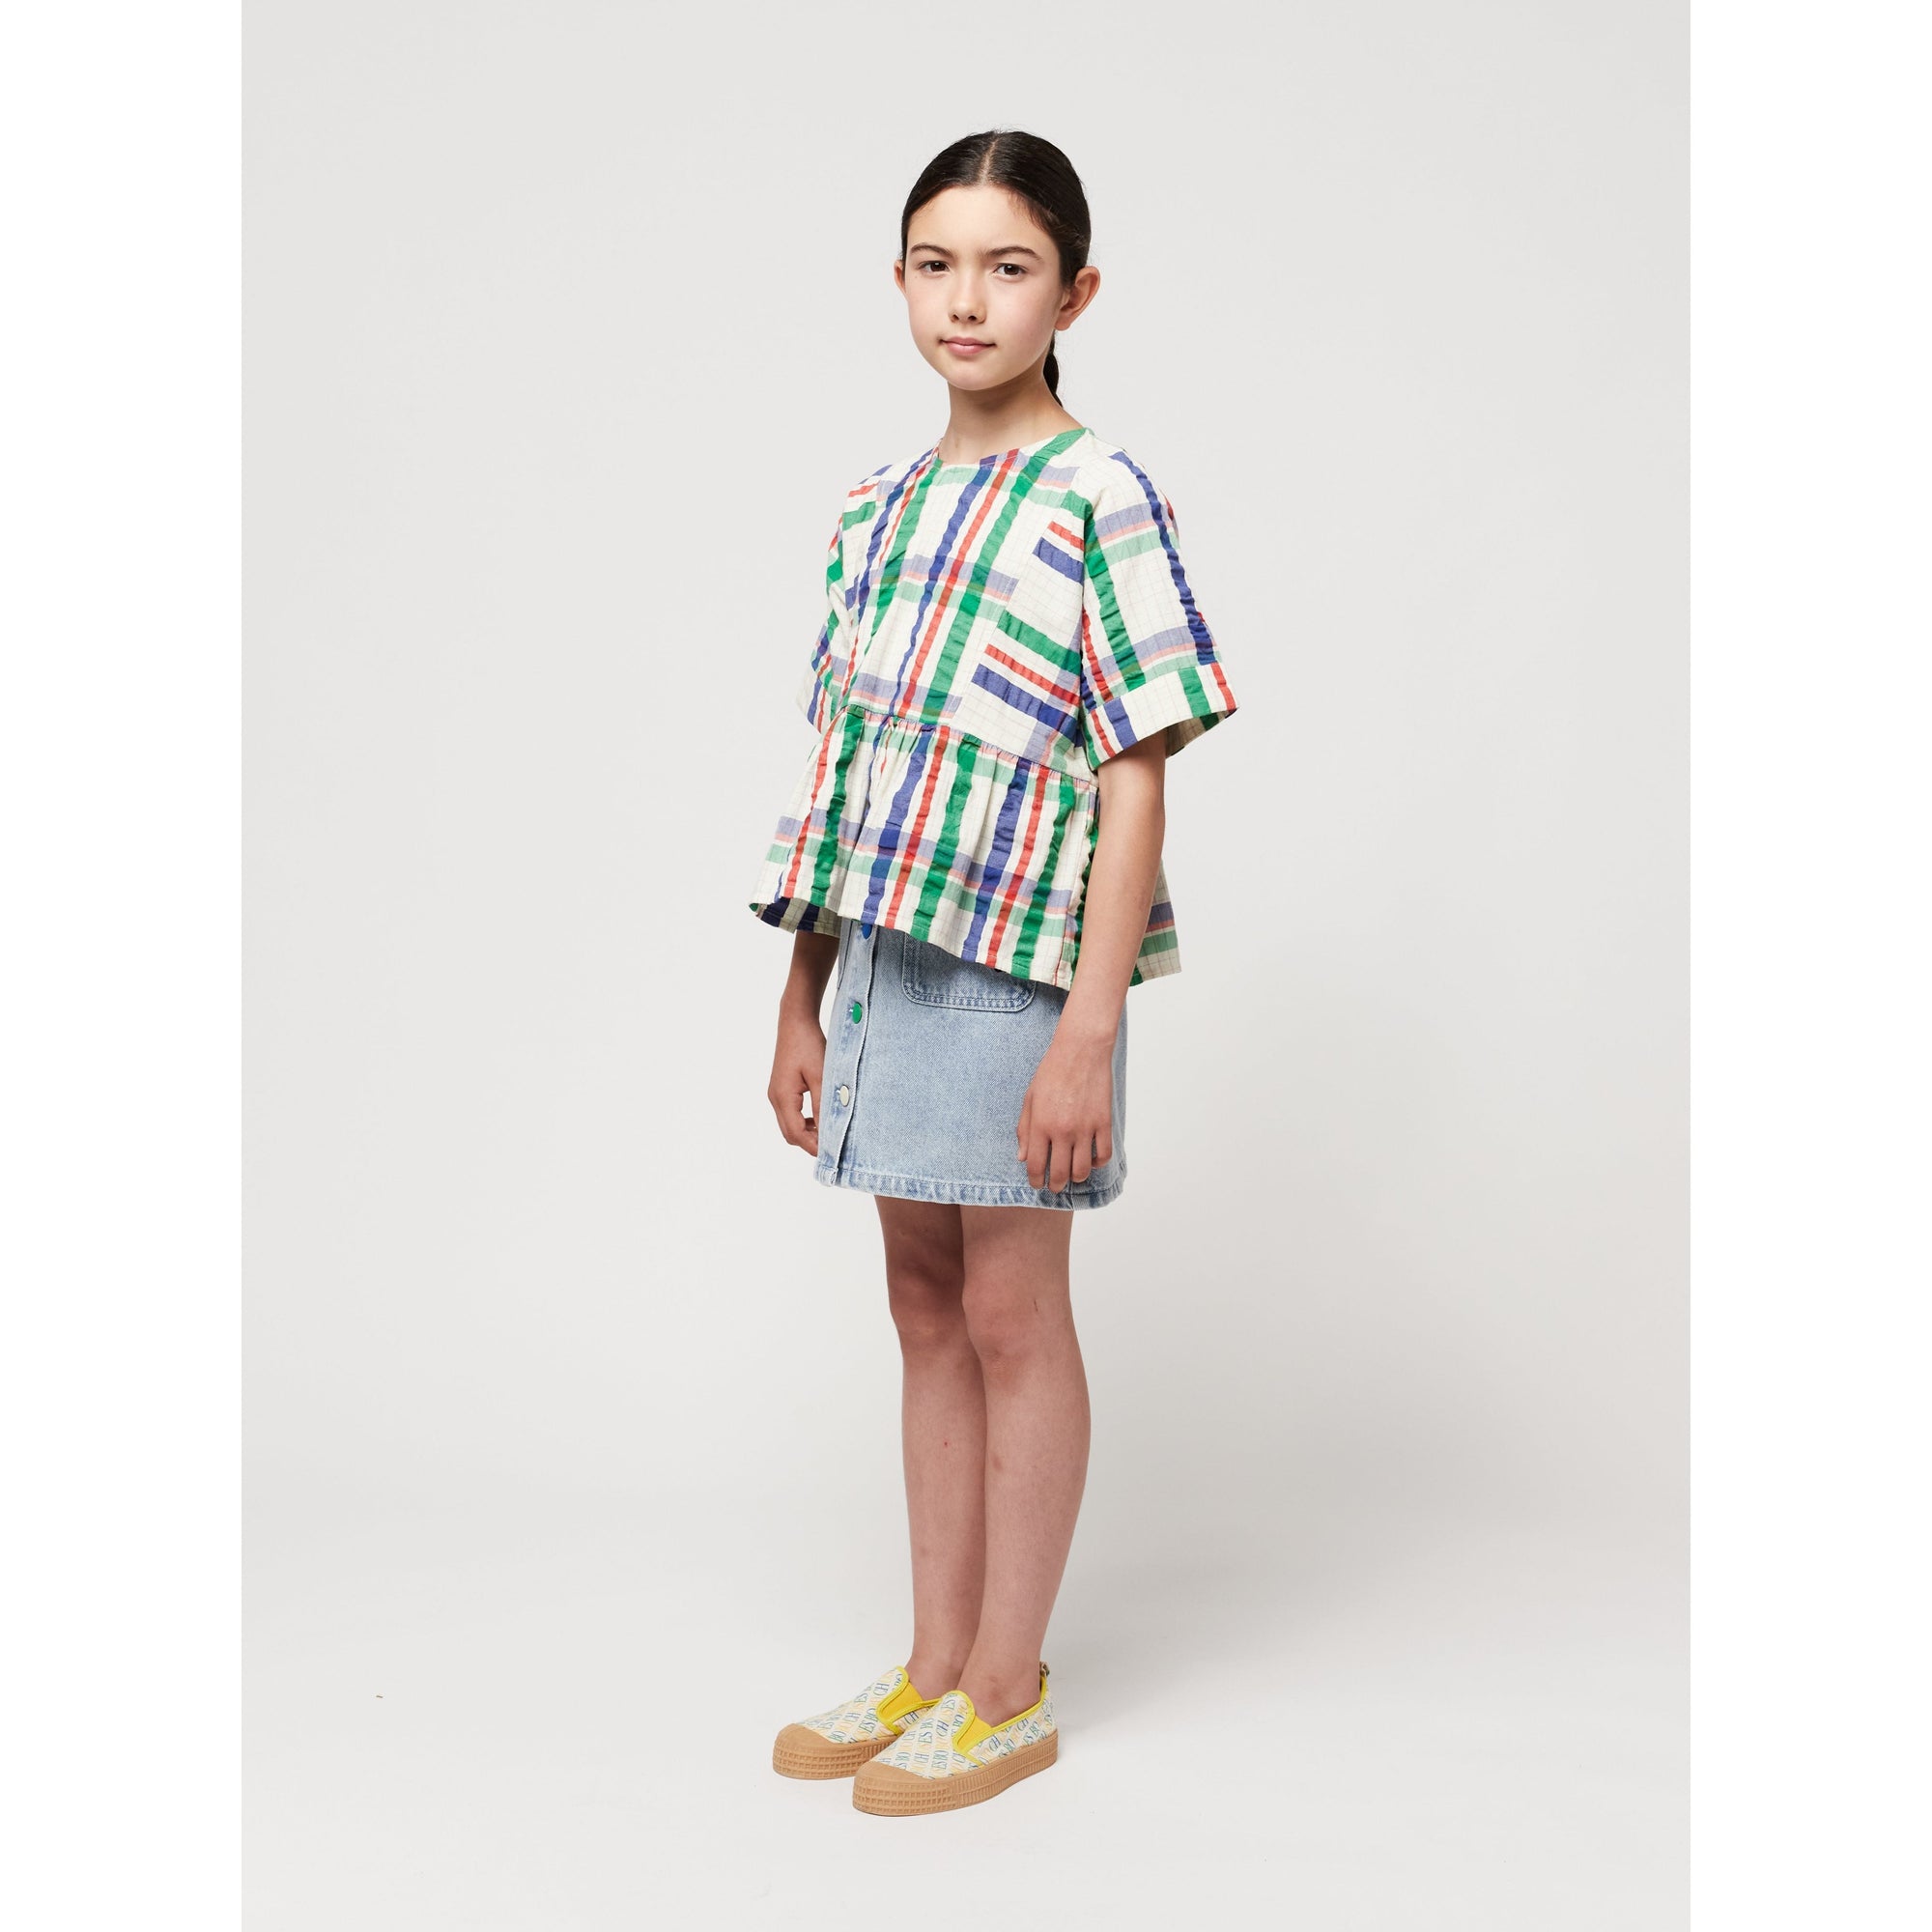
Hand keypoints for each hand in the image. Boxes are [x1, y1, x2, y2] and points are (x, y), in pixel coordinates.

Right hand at [768, 1003, 826, 1157]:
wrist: (796, 1022)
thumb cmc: (809, 1044)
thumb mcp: (821, 1075)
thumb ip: (823, 1104)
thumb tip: (828, 1130)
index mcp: (783, 1097)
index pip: (796, 1133)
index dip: (814, 1146)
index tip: (833, 1152)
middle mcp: (775, 1098)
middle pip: (790, 1133)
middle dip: (810, 1142)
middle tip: (834, 1144)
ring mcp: (776, 1094)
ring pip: (789, 1125)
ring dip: (808, 1132)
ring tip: (830, 1130)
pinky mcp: (781, 1089)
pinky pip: (791, 1114)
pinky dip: (805, 1122)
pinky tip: (821, 1116)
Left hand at [1016, 1023, 1116, 1192]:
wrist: (1081, 1050)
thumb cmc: (1052, 1071)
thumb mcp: (1030, 1098)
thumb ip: (1025, 1129)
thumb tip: (1022, 1158)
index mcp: (1041, 1124)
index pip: (1036, 1165)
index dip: (1036, 1180)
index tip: (1037, 1184)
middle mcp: (1062, 1130)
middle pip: (1060, 1173)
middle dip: (1056, 1185)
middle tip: (1055, 1186)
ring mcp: (1085, 1128)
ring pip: (1083, 1170)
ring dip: (1076, 1178)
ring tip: (1072, 1176)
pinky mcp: (1103, 1122)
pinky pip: (1103, 1155)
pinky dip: (1097, 1163)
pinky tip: (1091, 1160)